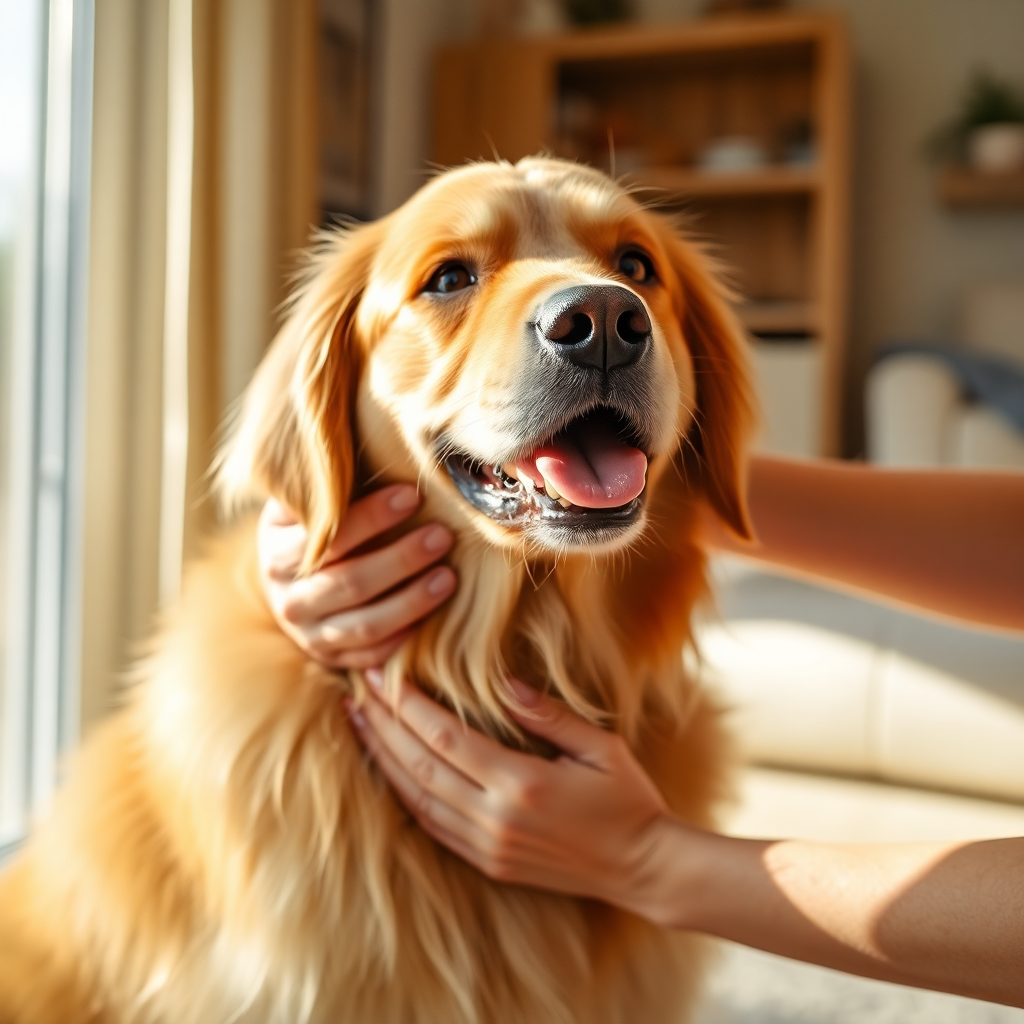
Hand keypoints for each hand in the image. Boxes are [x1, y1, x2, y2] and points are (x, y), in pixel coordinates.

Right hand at [258, 485, 456, 668]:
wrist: (290, 578)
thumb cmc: (316, 525)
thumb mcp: (311, 500)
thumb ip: (331, 483)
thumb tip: (374, 441)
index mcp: (277, 549)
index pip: (327, 536)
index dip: (371, 516)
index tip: (412, 496)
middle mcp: (287, 597)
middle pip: (348, 583)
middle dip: (401, 560)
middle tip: (443, 536)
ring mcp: (308, 634)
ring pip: (363, 625)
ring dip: (411, 602)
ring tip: (448, 577)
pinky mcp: (331, 658)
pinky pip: (370, 657)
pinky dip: (402, 640)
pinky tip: (433, 620)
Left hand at [348, 672, 681, 921]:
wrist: (643, 867)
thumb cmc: (628, 799)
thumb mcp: (600, 746)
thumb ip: (548, 714)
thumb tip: (503, 680)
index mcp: (521, 784)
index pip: (445, 737)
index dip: (407, 706)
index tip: (383, 674)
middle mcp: (494, 818)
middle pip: (420, 765)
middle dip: (383, 725)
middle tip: (356, 689)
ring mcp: (488, 846)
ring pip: (417, 798)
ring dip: (384, 759)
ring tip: (360, 723)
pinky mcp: (488, 863)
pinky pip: (433, 826)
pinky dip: (405, 795)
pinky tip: (390, 770)